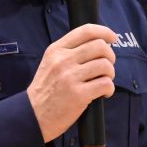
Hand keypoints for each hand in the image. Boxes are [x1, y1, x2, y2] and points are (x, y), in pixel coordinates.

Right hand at [27, 24, 116, 141]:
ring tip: (103, 81)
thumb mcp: (50, 63)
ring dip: (110, 74)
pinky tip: (103, 93)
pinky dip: (109, 89)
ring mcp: (70, 77)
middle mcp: (63, 60)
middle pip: (100, 47)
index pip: (86, 31)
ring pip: (105, 65)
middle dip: (110, 56)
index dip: (104, 32)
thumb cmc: (45, 90)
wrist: (33, 115)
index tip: (112, 38)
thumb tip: (98, 44)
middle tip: (107, 67)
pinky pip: (106, 84)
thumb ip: (68, 52)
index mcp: (56, 50)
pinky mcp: (79, 94)